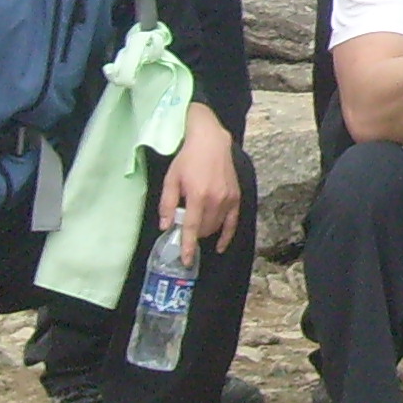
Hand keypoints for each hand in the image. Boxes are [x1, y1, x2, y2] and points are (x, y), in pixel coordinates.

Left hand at [156, 107, 241, 265]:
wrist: (211, 141)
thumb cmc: (188, 158)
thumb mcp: (171, 179)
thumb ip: (168, 204)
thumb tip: (166, 226)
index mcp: (198, 196)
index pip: (193, 228)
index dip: (189, 246)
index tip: (186, 261)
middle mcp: (216, 200)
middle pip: (204, 229)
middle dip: (194, 234)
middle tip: (184, 227)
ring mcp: (228, 199)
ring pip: (216, 227)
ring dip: (205, 231)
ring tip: (197, 224)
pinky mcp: (236, 197)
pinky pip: (233, 223)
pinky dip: (226, 236)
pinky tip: (220, 245)